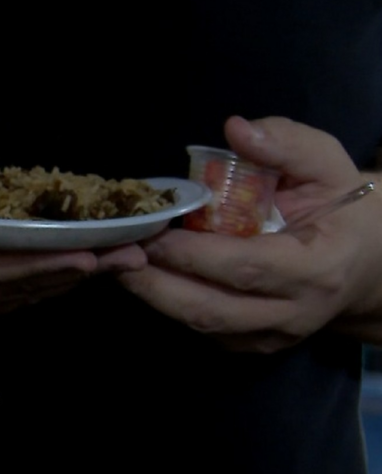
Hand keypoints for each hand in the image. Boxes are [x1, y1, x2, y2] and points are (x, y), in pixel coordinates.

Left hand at [116, 116, 381, 351]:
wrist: (363, 264)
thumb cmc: (339, 207)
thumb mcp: (327, 163)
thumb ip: (287, 143)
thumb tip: (235, 129)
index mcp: (316, 267)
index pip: (245, 267)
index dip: (192, 254)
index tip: (152, 231)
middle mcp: (293, 312)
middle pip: (211, 310)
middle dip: (155, 283)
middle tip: (116, 251)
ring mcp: (270, 335)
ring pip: (201, 326)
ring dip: (152, 295)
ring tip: (119, 261)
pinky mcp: (252, 343)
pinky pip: (203, 329)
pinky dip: (168, 302)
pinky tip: (145, 274)